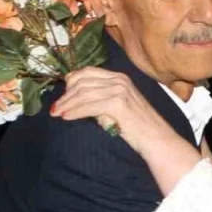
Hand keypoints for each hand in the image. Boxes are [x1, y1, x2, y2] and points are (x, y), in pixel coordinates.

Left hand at [51, 67, 175, 153]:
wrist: (157, 139)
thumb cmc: (138, 127)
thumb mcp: (119, 105)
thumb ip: (101, 98)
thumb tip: (76, 100)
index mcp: (119, 77)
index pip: (87, 72)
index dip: (71, 82)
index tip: (62, 96)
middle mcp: (119, 80)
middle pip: (82, 82)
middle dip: (65, 95)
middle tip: (55, 107)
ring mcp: (119, 91)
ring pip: (83, 94)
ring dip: (67, 104)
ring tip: (56, 113)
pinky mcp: (118, 104)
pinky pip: (88, 106)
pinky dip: (74, 112)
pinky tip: (66, 117)